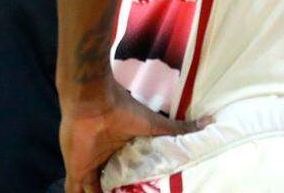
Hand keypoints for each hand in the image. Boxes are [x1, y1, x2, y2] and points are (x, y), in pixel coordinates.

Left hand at [59, 78, 203, 192]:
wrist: (92, 100)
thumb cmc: (122, 110)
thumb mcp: (154, 124)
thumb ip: (178, 128)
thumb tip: (209, 122)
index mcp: (120, 151)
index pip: (126, 175)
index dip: (133, 186)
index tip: (146, 191)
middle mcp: (104, 160)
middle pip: (109, 186)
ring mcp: (88, 167)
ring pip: (92, 191)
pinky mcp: (75, 171)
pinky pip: (74, 191)